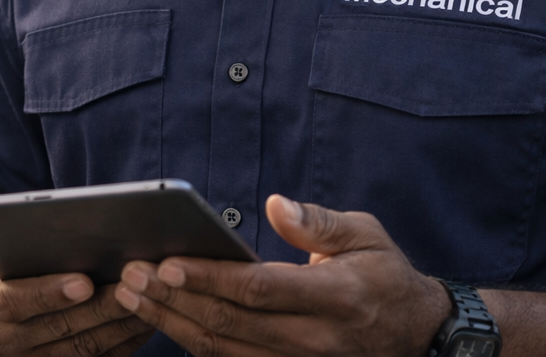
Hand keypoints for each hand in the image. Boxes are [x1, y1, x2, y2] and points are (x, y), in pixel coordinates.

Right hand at [0, 253, 155, 356]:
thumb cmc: (9, 272)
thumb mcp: (8, 256)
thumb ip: (32, 247)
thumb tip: (77, 225)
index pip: (14, 301)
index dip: (50, 293)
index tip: (84, 282)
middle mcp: (0, 341)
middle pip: (57, 328)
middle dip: (99, 309)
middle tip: (132, 288)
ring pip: (80, 350)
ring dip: (117, 327)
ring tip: (147, 301)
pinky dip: (122, 344)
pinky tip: (143, 322)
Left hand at [113, 195, 449, 356]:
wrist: (416, 334)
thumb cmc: (383, 274)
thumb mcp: (365, 234)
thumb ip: (318, 223)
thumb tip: (277, 202)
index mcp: (336, 297)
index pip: (259, 289)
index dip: (210, 278)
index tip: (167, 262)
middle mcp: (314, 339)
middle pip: (230, 323)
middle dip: (174, 299)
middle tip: (129, 276)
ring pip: (222, 350)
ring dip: (171, 324)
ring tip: (131, 298)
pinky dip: (193, 343)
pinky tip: (163, 320)